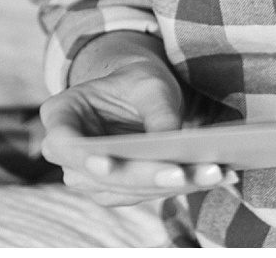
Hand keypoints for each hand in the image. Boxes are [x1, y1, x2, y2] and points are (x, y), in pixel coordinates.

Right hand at [38, 43, 235, 206]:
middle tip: (185, 172)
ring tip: (214, 173)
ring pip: (128, 190)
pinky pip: (147, 193)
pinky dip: (181, 186)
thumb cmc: (136, 81)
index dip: (82, 157)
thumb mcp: (148, 82)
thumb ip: (156, 111)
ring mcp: (91, 178)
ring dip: (171, 186)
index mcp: (61, 115)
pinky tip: (215, 177)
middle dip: (147, 176)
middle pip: (103, 176)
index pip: (63, 143)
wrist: (139, 92)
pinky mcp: (119, 190)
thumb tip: (171, 143)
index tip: (105, 162)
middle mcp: (69, 155)